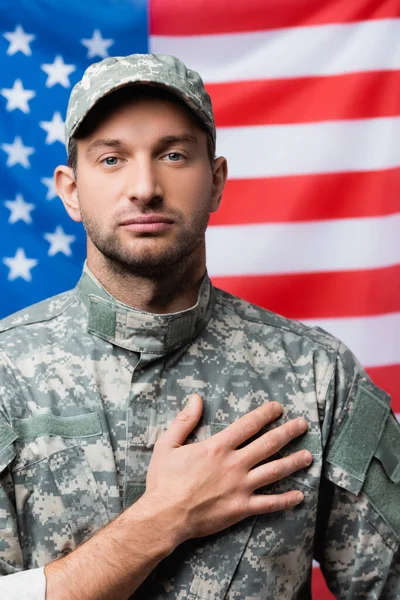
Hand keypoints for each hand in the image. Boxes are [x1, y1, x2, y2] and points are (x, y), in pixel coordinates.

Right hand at [140, 395, 311, 542]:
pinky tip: (299, 495)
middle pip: (268, 444)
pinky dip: (286, 500)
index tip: (278, 407)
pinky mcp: (241, 508)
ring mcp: (240, 487)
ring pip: (274, 471)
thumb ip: (184, 421)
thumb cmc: (164, 481)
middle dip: (288, 432)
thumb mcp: (167, 445)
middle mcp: (234, 464)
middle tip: (302, 425)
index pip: (248, 425)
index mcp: (217, 447)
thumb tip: (196, 399)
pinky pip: (269, 503)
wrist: (164, 517)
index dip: (265, 414)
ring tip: (309, 456)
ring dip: (294, 462)